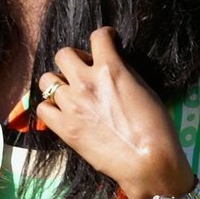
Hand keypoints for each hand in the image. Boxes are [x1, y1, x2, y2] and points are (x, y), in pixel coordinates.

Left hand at [34, 27, 190, 198]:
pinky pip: (43, 108)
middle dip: (75, 59)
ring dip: (59, 82)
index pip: (98, 36)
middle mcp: (86, 82)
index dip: (105, 36)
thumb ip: (124, 72)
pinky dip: (51, 108)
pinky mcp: (64, 128)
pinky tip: (63, 112)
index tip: (108, 41)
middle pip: (63, 54)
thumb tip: (113, 65)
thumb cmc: (156, 127)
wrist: (148, 162)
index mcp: (110, 69)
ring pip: (47, 80)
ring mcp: (71, 105)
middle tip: (86, 71)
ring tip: (71, 92)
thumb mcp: (145, 89)